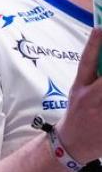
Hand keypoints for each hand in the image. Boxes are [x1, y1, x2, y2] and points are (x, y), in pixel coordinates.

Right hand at [56, 28, 101, 163]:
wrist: (73, 143)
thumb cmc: (79, 110)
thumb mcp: (79, 87)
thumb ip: (93, 67)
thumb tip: (101, 39)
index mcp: (82, 86)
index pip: (89, 62)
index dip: (95, 45)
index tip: (101, 29)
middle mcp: (92, 98)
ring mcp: (101, 113)